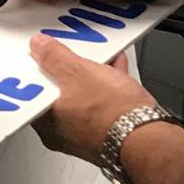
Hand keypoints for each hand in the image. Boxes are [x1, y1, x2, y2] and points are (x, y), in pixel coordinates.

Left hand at [26, 34, 155, 162]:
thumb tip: (39, 46)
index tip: (44, 54)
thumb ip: (54, 58)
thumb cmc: (111, 116)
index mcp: (46, 123)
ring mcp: (87, 133)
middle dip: (68, 69)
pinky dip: (108, 84)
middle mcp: (63, 133)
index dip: (39, 69)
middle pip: (60, 92)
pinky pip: (103, 102)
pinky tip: (115, 68)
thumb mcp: (78, 73)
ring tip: (98, 56)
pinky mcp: (109, 130)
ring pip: (84, 97)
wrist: (149, 137)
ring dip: (91, 75)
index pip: (33, 91)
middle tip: (72, 53)